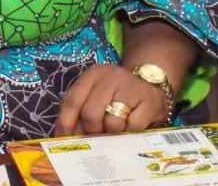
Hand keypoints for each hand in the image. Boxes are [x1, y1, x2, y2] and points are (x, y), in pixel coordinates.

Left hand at [54, 64, 168, 136]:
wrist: (151, 85)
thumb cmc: (118, 96)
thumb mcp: (96, 97)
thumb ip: (81, 113)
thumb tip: (69, 139)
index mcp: (92, 75)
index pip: (72, 101)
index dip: (66, 124)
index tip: (66, 141)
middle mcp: (110, 76)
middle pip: (90, 113)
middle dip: (91, 132)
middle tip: (97, 137)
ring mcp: (131, 86)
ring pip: (112, 123)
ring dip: (113, 134)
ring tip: (117, 129)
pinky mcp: (150, 99)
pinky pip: (133, 127)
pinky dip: (130, 132)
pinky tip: (133, 126)